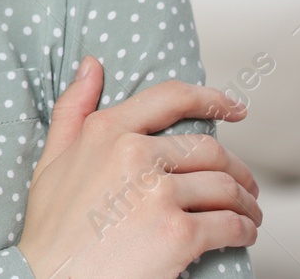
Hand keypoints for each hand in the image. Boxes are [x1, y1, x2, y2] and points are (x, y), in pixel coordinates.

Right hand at [15, 55, 260, 278]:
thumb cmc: (51, 228)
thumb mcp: (51, 159)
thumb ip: (72, 109)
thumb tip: (91, 65)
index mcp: (107, 131)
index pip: (171, 98)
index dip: (211, 99)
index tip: (235, 108)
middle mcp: (135, 154)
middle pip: (209, 151)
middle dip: (237, 170)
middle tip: (245, 186)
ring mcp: (159, 194)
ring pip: (226, 188)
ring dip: (246, 203)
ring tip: (248, 213)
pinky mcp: (178, 234)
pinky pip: (229, 224)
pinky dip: (244, 230)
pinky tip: (242, 234)